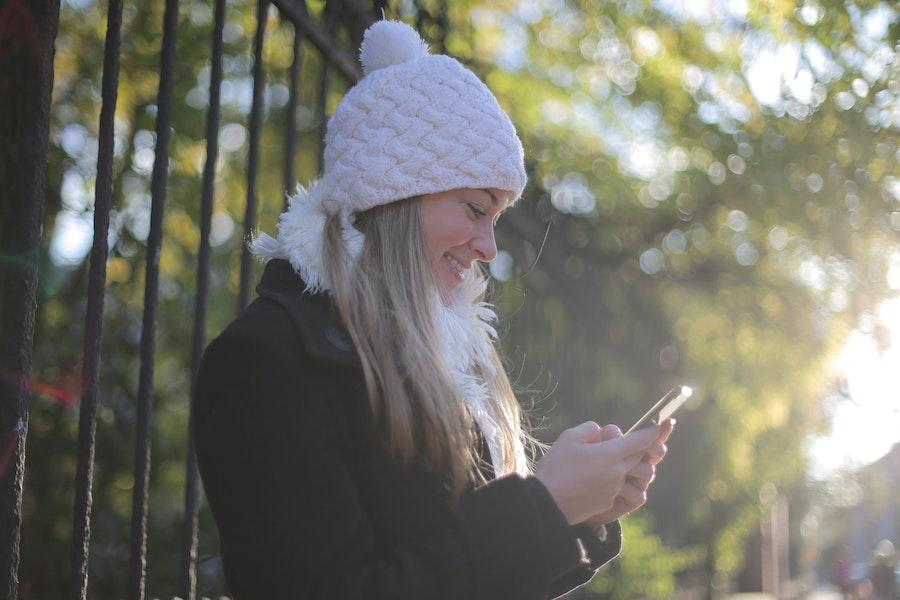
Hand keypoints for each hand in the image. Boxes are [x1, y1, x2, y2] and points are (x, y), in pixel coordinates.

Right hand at [534, 421, 662, 524]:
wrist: (548, 503)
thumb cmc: (556, 468)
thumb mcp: (568, 438)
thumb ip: (589, 429)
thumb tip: (600, 432)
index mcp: (609, 454)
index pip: (639, 440)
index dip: (652, 432)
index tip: (659, 426)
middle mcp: (617, 472)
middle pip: (639, 457)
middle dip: (640, 449)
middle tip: (633, 442)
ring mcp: (614, 489)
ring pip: (630, 474)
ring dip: (628, 466)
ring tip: (614, 462)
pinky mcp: (608, 502)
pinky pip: (618, 488)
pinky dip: (613, 481)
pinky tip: (595, 479)